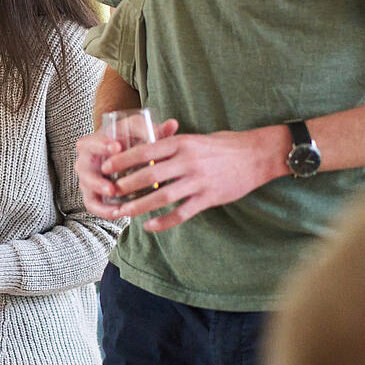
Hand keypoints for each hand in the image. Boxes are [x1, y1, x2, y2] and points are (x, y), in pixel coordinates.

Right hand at [75, 118, 179, 215]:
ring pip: (88, 189)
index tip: (117, 146)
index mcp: (93, 142)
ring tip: (117, 201)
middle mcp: (86, 161)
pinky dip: (104, 211)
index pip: (89, 143)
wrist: (125, 156)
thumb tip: (172, 125)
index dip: (101, 145)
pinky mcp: (93, 195)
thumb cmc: (131, 140)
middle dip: (97, 179)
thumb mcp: (141, 132)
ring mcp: (88, 179)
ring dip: (101, 196)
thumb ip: (154, 130)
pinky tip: (120, 213)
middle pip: (83, 169)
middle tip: (113, 186)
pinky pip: (93, 205)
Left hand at [78, 122, 284, 231]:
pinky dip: (164, 222)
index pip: (145, 151)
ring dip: (140, 206)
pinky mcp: (209, 198)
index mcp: (182, 143)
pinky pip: (182, 213)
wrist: (258, 155)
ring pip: (162, 197)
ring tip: (124, 212)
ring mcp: (198, 181)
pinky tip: (150, 227)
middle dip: (126, 185)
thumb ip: (172, 145)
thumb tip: (145, 151)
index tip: (106, 166)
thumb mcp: (195, 138)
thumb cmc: (224, 145)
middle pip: (149, 175)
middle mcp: (188, 161)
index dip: (123, 159)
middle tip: (109, 192)